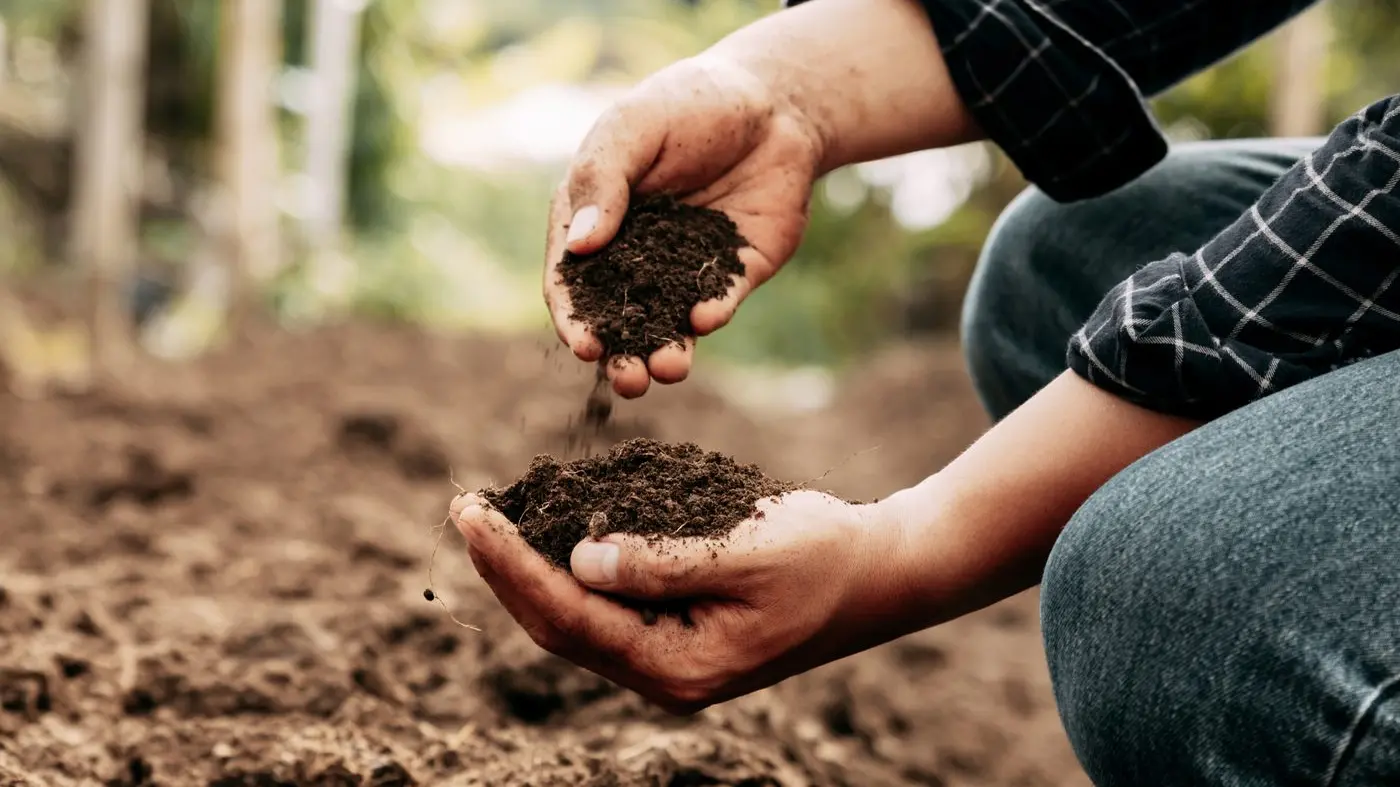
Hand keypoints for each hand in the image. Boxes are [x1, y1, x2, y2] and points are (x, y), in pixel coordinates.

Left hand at [449, 489, 908, 713]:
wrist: (879, 574)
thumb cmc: (824, 555)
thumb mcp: (745, 551)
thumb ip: (661, 561)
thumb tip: (577, 561)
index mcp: (680, 667)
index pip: (571, 618)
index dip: (513, 565)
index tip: (474, 514)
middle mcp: (665, 675)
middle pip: (558, 627)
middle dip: (506, 568)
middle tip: (465, 507)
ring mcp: (669, 659)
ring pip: (574, 620)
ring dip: (528, 569)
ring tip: (488, 518)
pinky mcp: (676, 634)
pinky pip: (604, 607)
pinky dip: (568, 569)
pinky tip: (547, 532)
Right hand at [544, 55, 822, 398]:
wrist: (772, 102)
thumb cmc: (687, 104)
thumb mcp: (632, 128)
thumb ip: (603, 181)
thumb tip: (579, 246)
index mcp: (594, 221)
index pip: (572, 281)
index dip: (574, 318)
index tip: (585, 346)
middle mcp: (634, 254)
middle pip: (618, 318)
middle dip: (622, 355)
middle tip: (630, 380)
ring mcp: (683, 269)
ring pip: (668, 325)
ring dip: (666, 352)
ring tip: (669, 369)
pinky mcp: (732, 273)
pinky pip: (718, 302)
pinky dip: (711, 313)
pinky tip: (707, 316)